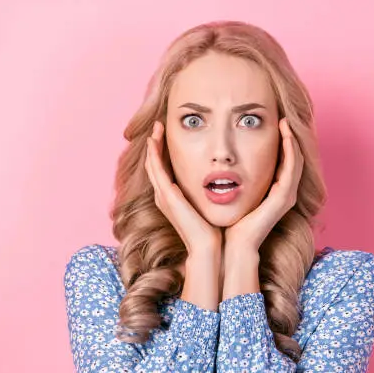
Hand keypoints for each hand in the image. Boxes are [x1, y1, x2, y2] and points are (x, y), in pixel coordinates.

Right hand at [145, 121, 221, 254]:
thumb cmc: (213, 229)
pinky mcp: (166, 195)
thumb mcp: (208, 206)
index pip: (163, 170)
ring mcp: (163, 196)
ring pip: (152, 164)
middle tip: (158, 126)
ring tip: (155, 128)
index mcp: (172, 198)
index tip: (168, 136)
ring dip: (152, 145)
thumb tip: (221, 182)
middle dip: (155, 145)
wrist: (209, 246)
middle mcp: (164, 196)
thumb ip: (208, 194)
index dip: (163, 152)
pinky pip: (155, 169)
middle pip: (154, 164)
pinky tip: (153, 141)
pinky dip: (153, 154)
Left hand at [224, 117, 303, 251]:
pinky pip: (292, 168)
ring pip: (296, 160)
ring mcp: (286, 195)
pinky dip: (290, 150)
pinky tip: (285, 136)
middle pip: (293, 158)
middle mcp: (284, 192)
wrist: (231, 243)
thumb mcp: (233, 191)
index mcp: (273, 191)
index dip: (281, 141)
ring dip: (292, 140)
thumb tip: (220, 158)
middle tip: (283, 117)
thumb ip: (234, 176)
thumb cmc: (229, 219)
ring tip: (285, 122)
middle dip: (289, 137)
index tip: (273, 122)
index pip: (283, 160)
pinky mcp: (284, 198)